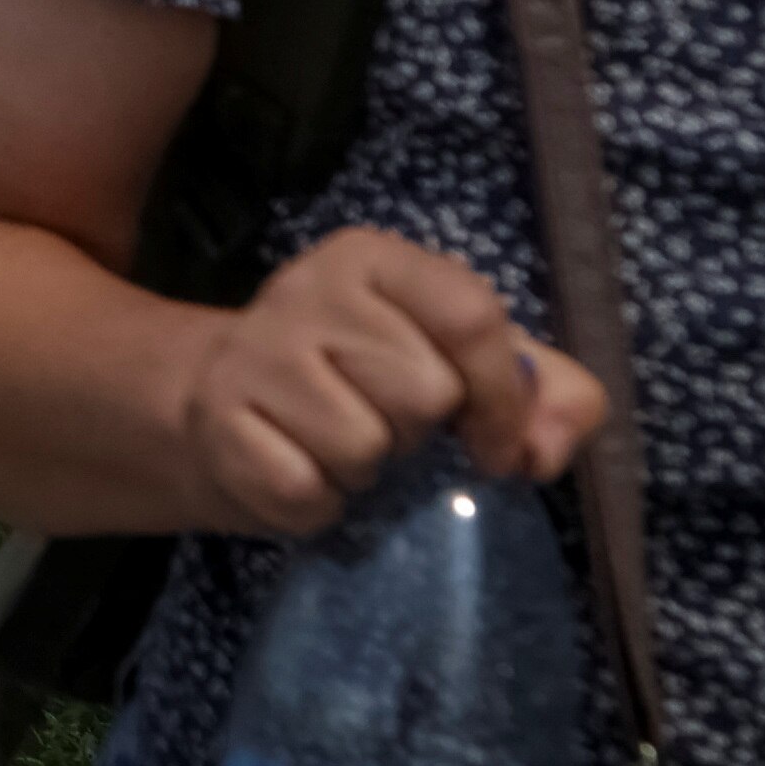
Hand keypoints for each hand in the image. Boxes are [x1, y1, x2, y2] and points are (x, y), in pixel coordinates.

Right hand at [169, 224, 602, 531]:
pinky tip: (299, 473)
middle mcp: (309, 289)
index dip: (501, 397)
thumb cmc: (359, 385)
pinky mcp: (217, 418)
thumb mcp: (460, 369)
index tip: (496, 447)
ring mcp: (255, 350)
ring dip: (363, 472)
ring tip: (336, 448)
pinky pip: (303, 489)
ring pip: (362, 445)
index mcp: (376, 260)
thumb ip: (543, 394)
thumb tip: (547, 448)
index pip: (471, 316)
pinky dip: (315, 505)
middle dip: (416, 431)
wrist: (221, 412)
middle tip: (382, 423)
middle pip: (424, 390)